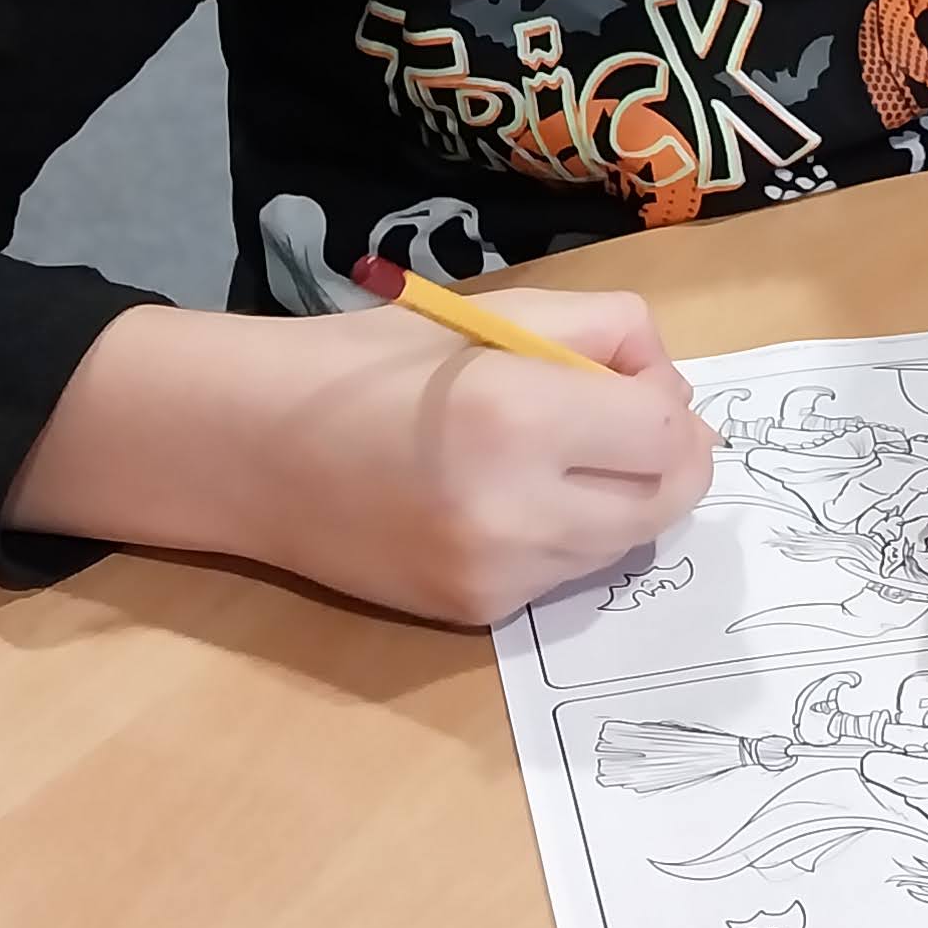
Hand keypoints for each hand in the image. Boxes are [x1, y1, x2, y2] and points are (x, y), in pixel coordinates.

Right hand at [8, 290, 717, 626]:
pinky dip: (565, 535)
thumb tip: (674, 388)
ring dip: (621, 499)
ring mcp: (496, 576)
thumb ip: (603, 332)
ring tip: (560, 455)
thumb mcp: (494, 313)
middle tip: (626, 419)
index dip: (667, 399)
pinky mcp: (476, 613)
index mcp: (517, 414)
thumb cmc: (370, 362)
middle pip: (666, 501)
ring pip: (624, 544)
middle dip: (668, 456)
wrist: (253, 449)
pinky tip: (509, 498)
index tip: (628, 377)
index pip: (667, 431)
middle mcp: (515, 509)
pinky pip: (565, 576)